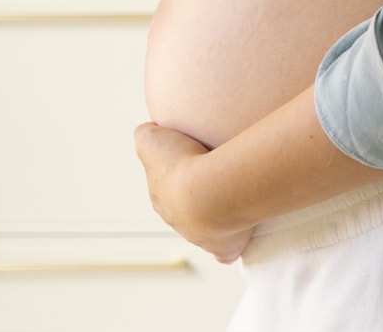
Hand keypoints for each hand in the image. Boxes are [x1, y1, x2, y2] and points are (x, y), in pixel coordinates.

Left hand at [134, 121, 253, 263]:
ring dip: (217, 215)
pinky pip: (225, 251)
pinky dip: (229, 246)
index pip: (165, 189)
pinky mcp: (223, 248)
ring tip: (232, 197)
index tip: (192, 162)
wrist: (210, 191)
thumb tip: (147, 131)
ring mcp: (199, 237)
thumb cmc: (183, 164)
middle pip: (185, 210)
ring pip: (205, 228)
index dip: (178, 176)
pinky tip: (237, 238)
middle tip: (215, 178)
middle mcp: (178, 220)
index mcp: (162, 197)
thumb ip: (145, 135)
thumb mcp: (152, 139)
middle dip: (197, 197)